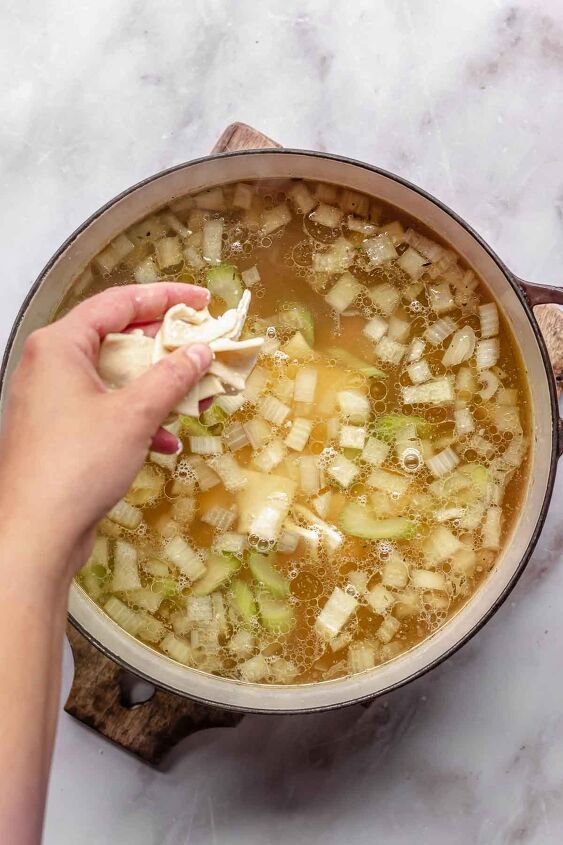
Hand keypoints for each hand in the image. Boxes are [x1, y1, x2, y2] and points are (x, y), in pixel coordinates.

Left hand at [0, 282, 211, 580]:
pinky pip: (104, 408)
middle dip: (164, 349)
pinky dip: (136, 418)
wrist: (35, 533)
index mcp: (59, 344)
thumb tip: (199, 352)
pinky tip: (165, 441)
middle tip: (202, 349)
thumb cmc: (77, 464)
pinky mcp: (57, 430)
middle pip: (116, 337)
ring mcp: (51, 398)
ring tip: (194, 398)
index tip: (203, 301)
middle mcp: (49, 363)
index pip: (119, 301)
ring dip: (156, 387)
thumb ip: (171, 376)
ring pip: (114, 377)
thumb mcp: (134, 415)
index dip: (166, 296)